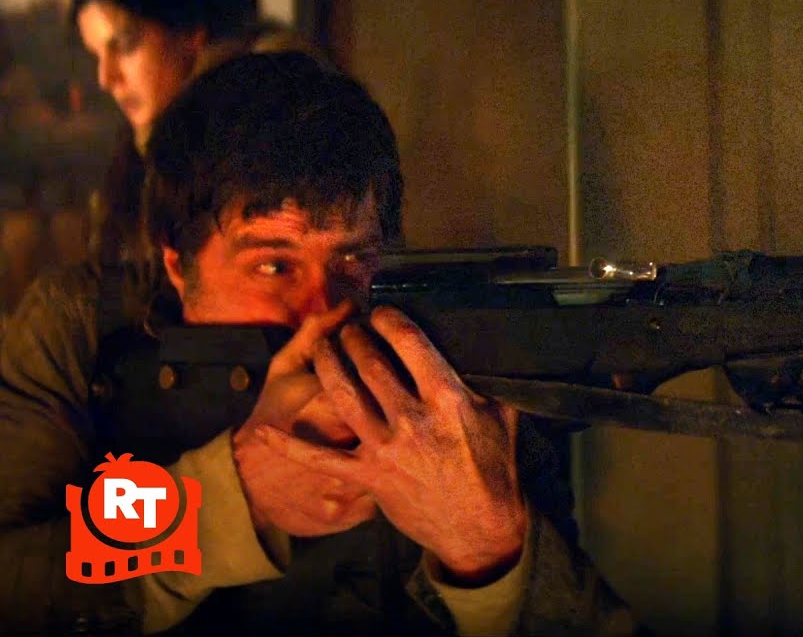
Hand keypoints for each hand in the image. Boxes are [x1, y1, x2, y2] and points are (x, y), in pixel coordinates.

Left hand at [256, 306, 527, 584]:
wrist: (480, 528)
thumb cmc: (494, 468)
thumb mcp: (502, 414)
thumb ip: (485, 378)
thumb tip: (475, 342)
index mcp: (448, 399)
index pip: (410, 343)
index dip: (389, 320)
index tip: (382, 312)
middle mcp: (413, 420)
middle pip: (371, 364)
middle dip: (356, 337)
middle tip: (352, 328)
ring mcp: (386, 449)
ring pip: (344, 394)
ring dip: (329, 364)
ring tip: (326, 346)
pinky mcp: (369, 476)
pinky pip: (321, 458)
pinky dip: (290, 446)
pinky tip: (263, 432)